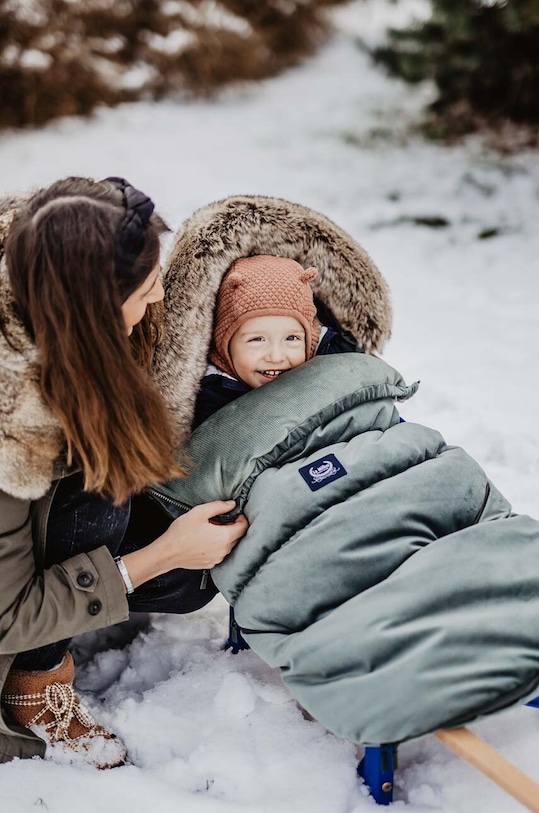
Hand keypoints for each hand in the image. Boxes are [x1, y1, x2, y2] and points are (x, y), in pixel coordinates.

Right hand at [120, 501, 247, 590]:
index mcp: (224, 537)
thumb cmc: (181, 532)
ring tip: (211, 529)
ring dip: (225, 536)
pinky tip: (205, 540)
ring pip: (229, 545)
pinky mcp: (210, 564)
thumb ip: (218, 506)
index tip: (234, 513)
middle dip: (233, 526)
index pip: (243, 527)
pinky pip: (220, 553)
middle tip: (220, 519)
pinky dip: (217, 545)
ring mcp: (217, 559)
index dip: (242, 518)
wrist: (167, 553)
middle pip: (238, 536)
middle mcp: (224, 550)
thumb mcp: (199, 512)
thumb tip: (232, 504)